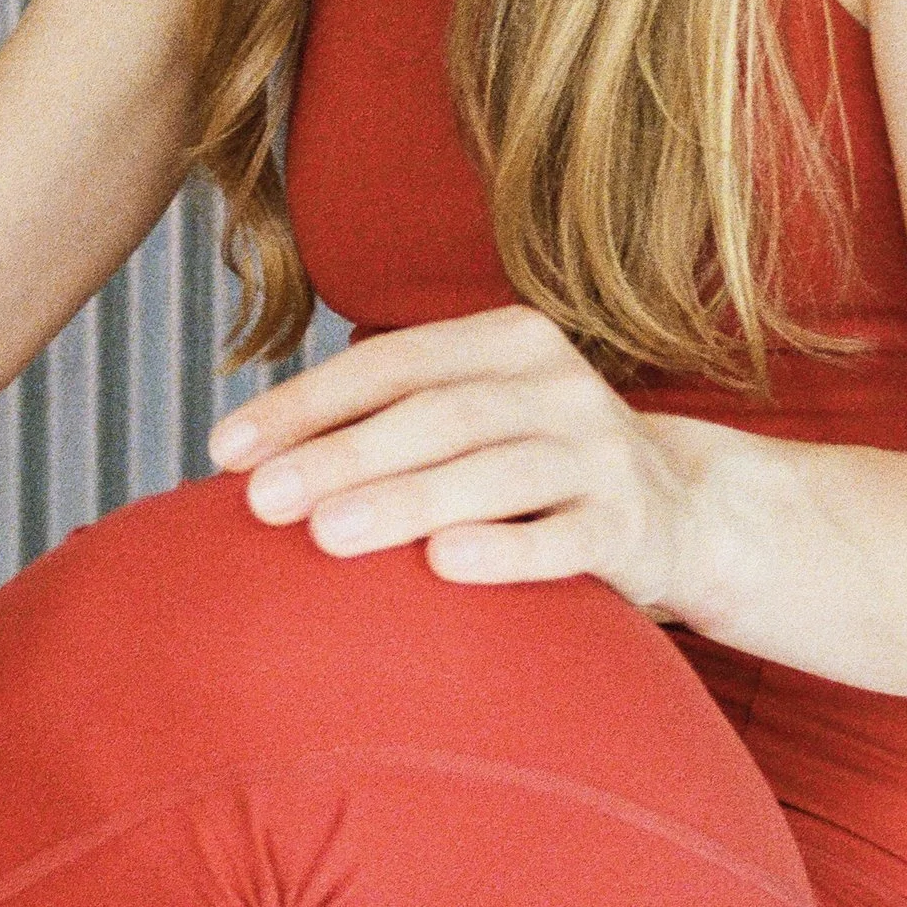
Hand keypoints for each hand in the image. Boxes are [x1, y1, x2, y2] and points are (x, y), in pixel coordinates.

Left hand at [206, 303, 713, 609]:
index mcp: (508, 341)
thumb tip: (246, 465)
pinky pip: (563, 540)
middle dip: (342, 455)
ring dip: (404, 500)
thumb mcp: (474, 420)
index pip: (391, 363)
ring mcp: (600, 452)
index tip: (225, 451)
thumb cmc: (533, 468)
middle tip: (261, 501)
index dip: (306, 402)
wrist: (681, 512)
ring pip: (494, 472)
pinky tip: (444, 566)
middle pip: (436, 413)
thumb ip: (387, 423)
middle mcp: (558, 384)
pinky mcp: (630, 525)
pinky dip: (504, 551)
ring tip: (325, 536)